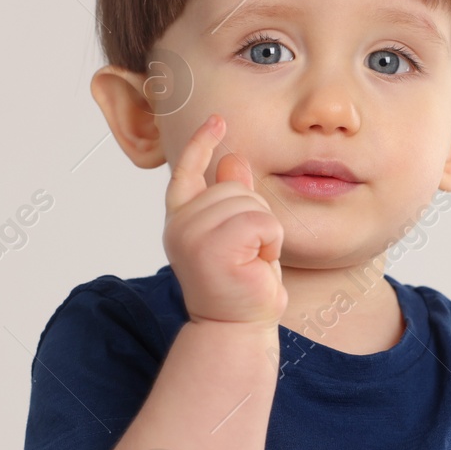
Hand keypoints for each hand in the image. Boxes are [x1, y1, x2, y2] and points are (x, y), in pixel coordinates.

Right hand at [162, 114, 287, 327]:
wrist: (236, 329)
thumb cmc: (240, 285)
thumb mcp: (239, 234)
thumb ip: (233, 198)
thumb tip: (232, 159)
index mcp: (182, 220)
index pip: (188, 172)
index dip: (202, 143)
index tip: (218, 120)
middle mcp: (180, 225)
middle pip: (234, 187)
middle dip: (255, 216)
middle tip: (248, 254)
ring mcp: (192, 236)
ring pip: (251, 204)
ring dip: (265, 233)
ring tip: (251, 261)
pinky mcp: (213, 248)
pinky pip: (262, 222)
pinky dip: (270, 243)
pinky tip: (257, 265)